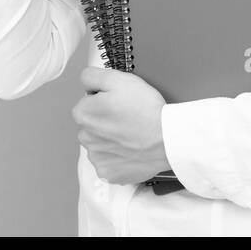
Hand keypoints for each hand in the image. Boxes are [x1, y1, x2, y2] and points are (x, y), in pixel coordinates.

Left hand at [73, 67, 171, 184]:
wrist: (167, 138)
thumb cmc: (145, 109)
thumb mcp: (119, 79)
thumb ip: (93, 76)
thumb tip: (85, 82)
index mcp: (83, 113)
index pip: (88, 103)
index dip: (105, 100)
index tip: (119, 103)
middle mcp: (84, 137)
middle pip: (92, 125)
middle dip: (105, 121)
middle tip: (128, 117)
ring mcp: (96, 157)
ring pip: (100, 144)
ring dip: (111, 140)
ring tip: (132, 134)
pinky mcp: (109, 173)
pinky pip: (110, 163)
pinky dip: (119, 158)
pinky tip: (132, 150)